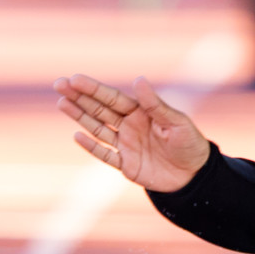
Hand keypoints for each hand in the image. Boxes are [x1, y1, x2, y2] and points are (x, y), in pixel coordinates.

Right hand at [53, 74, 209, 191]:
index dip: (93, 89)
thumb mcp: (176, 122)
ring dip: (80, 116)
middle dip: (79, 97)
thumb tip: (139, 79)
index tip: (74, 79)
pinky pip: (105, 154)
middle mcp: (130, 125)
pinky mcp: (126, 164)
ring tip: (62, 103)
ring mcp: (126, 145)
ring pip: (97, 128)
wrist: (195, 175)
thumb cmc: (190, 143)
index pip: (112, 97)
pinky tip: (77, 135)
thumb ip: (155, 104)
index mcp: (141, 112)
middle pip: (100, 109)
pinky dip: (91, 146)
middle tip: (59, 84)